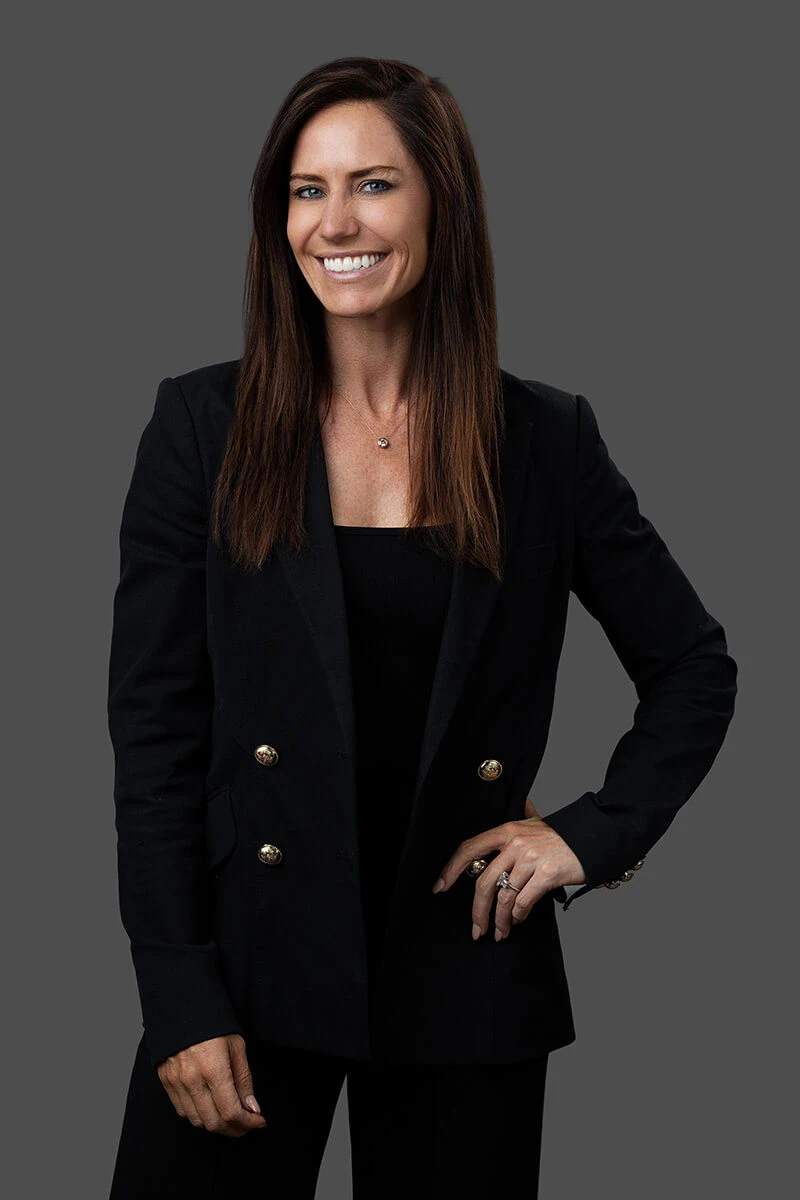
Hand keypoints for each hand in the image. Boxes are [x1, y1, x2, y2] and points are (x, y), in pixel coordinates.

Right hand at [156, 1033, 267, 1136]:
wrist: (182, 1007)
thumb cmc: (213, 1024)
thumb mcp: (236, 1046)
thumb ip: (244, 1080)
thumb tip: (252, 1108)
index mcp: (213, 1068)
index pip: (231, 1111)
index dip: (248, 1122)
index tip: (259, 1121)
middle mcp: (192, 1079)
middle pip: (214, 1122)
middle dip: (235, 1129)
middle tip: (248, 1125)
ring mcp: (176, 1082)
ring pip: (197, 1121)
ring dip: (217, 1125)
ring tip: (231, 1117)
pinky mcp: (166, 1081)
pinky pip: (182, 1111)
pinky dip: (198, 1115)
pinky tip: (210, 1107)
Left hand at [431, 795, 586, 940]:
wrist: (594, 837)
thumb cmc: (564, 834)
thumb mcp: (537, 822)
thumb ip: (524, 816)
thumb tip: (522, 800)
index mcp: (507, 830)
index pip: (469, 848)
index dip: (451, 869)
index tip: (440, 887)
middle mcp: (515, 843)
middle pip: (484, 882)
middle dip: (477, 912)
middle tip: (477, 930)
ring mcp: (531, 859)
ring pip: (504, 897)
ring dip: (500, 921)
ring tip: (500, 933)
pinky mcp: (547, 874)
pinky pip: (524, 902)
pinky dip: (519, 916)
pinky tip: (518, 921)